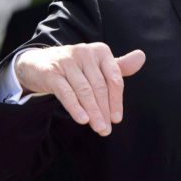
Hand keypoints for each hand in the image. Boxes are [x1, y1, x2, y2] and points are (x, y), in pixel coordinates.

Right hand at [15, 43, 144, 135]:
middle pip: (100, 86)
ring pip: (84, 90)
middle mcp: (85, 52)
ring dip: (93, 112)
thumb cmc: (74, 67)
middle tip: (106, 130)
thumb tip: (142, 57)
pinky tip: (83, 120)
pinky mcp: (51, 72)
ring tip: (98, 128)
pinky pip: (66, 92)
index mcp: (100, 51)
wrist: (38, 64)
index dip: (116, 100)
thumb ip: (119, 66)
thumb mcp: (97, 66)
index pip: (114, 78)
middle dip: (105, 110)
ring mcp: (67, 61)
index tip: (117, 119)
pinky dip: (75, 107)